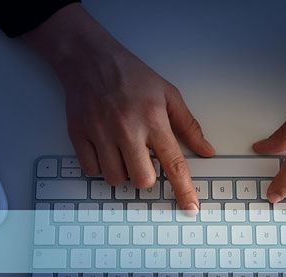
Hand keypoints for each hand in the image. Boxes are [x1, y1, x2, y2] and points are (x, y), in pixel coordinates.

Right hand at [23, 4, 214, 212]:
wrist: (90, 59)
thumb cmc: (132, 76)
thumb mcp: (168, 94)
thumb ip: (189, 126)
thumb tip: (206, 151)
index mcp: (153, 120)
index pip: (174, 164)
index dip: (184, 190)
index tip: (191, 208)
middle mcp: (127, 129)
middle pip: (142, 180)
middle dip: (146, 177)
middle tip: (143, 159)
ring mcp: (100, 133)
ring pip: (115, 179)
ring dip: (123, 172)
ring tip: (122, 150)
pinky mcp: (79, 135)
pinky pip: (91, 170)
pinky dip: (100, 166)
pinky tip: (105, 148)